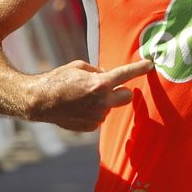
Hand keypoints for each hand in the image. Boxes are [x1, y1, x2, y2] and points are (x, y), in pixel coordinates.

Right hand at [26, 58, 152, 131]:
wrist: (40, 102)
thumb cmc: (59, 79)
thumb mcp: (80, 67)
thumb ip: (99, 72)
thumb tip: (110, 76)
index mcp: (100, 84)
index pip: (126, 75)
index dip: (140, 68)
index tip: (150, 65)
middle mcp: (102, 102)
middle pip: (127, 97)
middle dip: (122, 91)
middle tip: (109, 86)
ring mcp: (98, 116)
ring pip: (110, 106)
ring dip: (103, 101)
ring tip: (82, 97)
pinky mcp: (92, 127)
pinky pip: (99, 116)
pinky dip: (93, 111)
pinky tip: (78, 108)